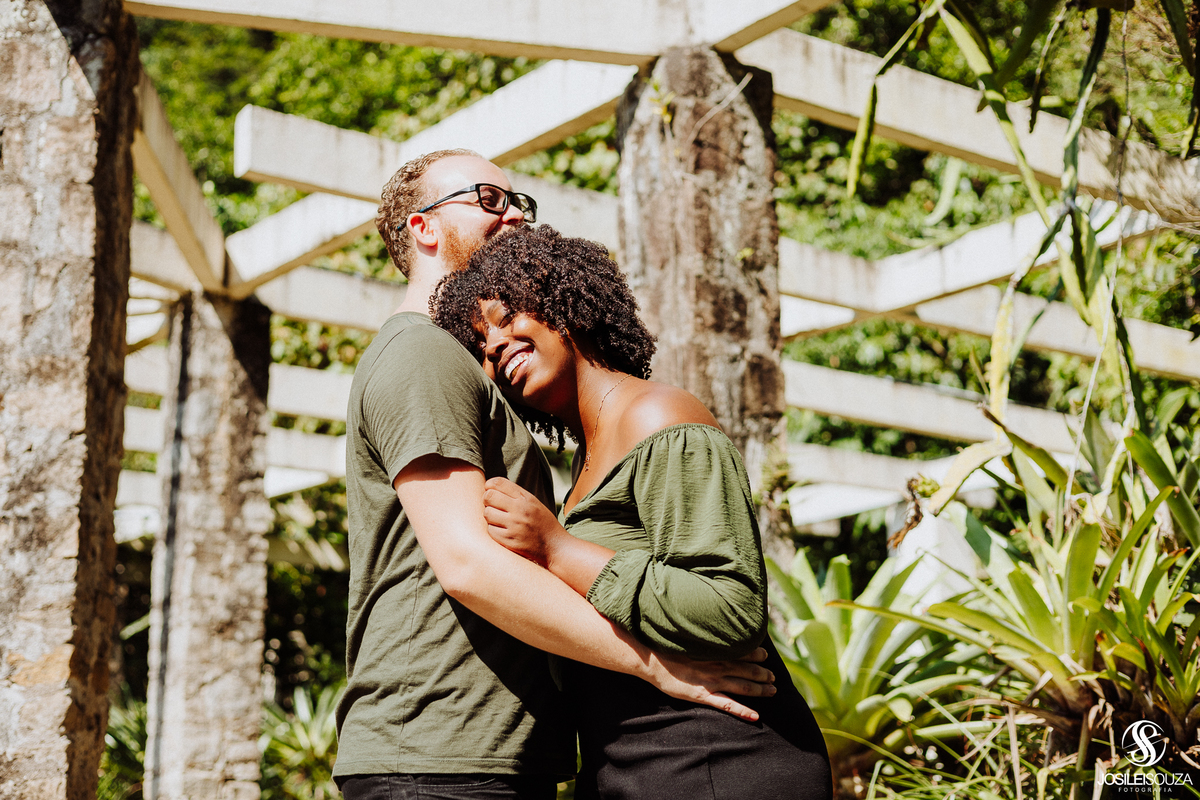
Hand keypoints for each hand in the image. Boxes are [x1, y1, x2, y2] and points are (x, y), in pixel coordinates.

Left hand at [483, 477, 564, 565]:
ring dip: (490, 516)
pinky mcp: (509, 540)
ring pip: (487, 513)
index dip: (489, 485)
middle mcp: (520, 510)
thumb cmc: (542, 523)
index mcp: (526, 498)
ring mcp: (514, 526)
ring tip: (499, 520)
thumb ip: (515, 495)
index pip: (498, 483)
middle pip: (489, 496)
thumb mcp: (534, 503)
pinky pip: (490, 530)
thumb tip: (490, 487)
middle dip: (487, 500)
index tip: (490, 490)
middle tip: (493, 506)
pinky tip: (502, 531)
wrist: (555, 546)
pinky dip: (494, 530)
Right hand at [643, 647, 775, 721]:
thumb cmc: (669, 648)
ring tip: (773, 691)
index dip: (757, 654)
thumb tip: (713, 631)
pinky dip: (743, 711)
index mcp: (715, 651)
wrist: (653, 660)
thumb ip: (704, 638)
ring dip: (760, 690)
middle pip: (748, 671)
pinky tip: (756, 716)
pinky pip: (728, 705)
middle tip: (774, 677)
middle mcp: (718, 665)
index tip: (765, 655)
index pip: (743, 652)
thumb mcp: (689, 637)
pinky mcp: (703, 696)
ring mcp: (712, 682)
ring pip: (743, 687)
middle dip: (763, 674)